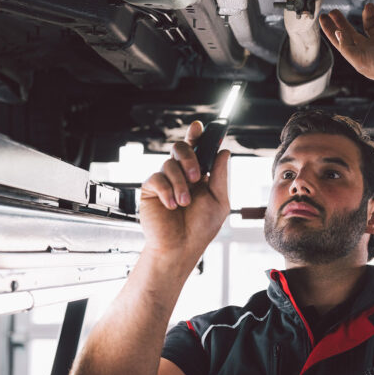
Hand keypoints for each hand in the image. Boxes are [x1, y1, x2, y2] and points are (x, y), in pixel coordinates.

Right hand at [139, 121, 229, 270]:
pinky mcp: (150, 190)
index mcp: (198, 175)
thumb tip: (224, 152)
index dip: (196, 135)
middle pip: (180, 148)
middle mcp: (181, 175)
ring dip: (180, 183)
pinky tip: (172, 206)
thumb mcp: (219, 201)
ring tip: (184, 203)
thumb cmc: (199, 229)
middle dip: (190, 158)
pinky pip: (156, 178)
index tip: (199, 126)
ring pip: (169, 164)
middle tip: (197, 177)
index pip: (197, 149)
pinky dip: (167, 191)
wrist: (180, 248)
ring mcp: (165, 181)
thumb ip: (220, 176)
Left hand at [319, 3, 373, 88]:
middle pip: (352, 32)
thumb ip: (347, 46)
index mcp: (361, 55)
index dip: (330, 30)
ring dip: (367, 13)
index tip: (323, 18)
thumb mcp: (362, 60)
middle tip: (334, 11)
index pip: (341, 41)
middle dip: (342, 22)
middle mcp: (372, 48)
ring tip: (368, 6)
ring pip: (371, 23)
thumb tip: (338, 33)